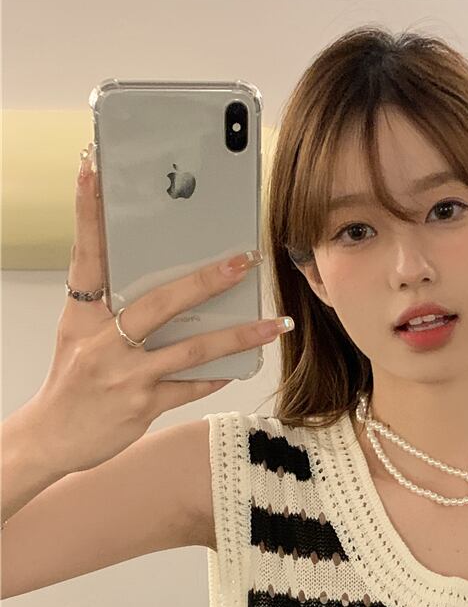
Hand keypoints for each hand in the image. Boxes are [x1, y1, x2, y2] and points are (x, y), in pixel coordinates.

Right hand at [31, 146, 289, 475]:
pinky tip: (241, 364)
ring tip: (276, 323)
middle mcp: (103, 340)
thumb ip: (110, 305)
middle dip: (207, 280)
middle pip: (161, 301)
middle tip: (244, 260)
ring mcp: (125, 374)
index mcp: (84, 314)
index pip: (86, 254)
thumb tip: (160, 281)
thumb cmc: (72, 380)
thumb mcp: (78, 333)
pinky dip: (216, 375)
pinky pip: (190, 386)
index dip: (88, 211)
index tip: (93, 170)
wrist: (52, 436)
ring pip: (191, 348)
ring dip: (238, 335)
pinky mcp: (142, 404)